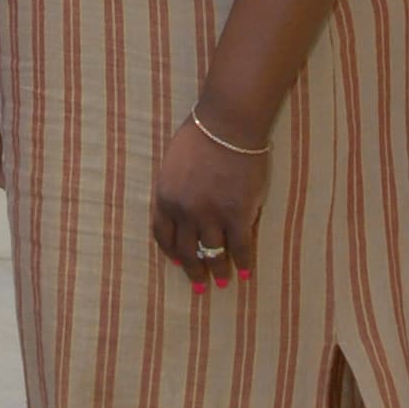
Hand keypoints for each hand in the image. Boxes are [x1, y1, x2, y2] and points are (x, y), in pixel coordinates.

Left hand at [151, 116, 267, 290]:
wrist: (228, 123)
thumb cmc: (200, 134)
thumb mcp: (173, 163)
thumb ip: (173, 189)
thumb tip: (176, 211)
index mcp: (166, 197)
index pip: (163, 236)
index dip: (171, 252)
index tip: (178, 263)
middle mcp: (185, 212)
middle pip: (187, 251)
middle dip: (194, 271)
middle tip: (200, 284)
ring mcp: (212, 216)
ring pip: (213, 254)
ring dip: (219, 270)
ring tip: (224, 280)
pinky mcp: (238, 215)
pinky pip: (240, 247)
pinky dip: (243, 261)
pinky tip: (245, 270)